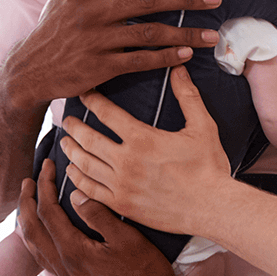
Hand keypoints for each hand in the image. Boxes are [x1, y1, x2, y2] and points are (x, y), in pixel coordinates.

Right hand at [1, 0, 222, 109]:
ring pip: (149, 34)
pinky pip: (139, 61)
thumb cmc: (56, 24)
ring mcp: (97, 40)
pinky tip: (187, 56)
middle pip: (148, 2)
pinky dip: (165, 58)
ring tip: (212, 35)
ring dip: (185, 34)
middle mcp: (94, 12)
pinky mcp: (100, 67)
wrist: (30, 68)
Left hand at [16, 159, 183, 275]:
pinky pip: (43, 258)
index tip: (49, 165)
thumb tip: (78, 194)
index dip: (45, 185)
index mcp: (74, 251)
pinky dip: (36, 240)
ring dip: (26, 222)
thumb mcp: (129, 240)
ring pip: (33, 247)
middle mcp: (63, 265)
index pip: (48, 211)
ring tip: (28, 204)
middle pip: (30, 229)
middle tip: (28, 181)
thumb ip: (100, 216)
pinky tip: (46, 236)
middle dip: (26, 202)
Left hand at [59, 66, 232, 233]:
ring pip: (84, 165)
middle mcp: (126, 161)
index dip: (92, 101)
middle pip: (88, 139)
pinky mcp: (122, 205)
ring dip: (71, 151)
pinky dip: (77, 181)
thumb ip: (187, 95)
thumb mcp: (203, 126)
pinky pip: (90, 191)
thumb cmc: (209, 166)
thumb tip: (179, 68)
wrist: (212, 207)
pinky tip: (72, 174)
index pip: (107, 113)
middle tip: (66, 119)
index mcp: (142, 139)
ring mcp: (121, 185)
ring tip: (65, 143)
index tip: (83, 94)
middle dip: (74, 127)